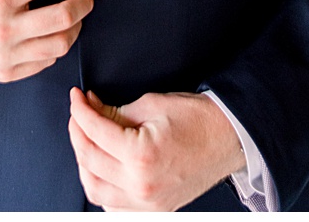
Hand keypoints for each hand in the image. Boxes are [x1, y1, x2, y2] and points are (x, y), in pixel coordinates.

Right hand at [0, 0, 94, 82]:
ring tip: (72, 15)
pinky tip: (52, 33)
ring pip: (61, 44)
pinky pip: (46, 62)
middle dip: (85, 1)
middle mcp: (4, 29)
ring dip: (76, 26)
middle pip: (64, 17)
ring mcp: (5, 55)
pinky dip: (56, 46)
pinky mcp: (6, 73)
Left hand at [67, 87, 247, 210]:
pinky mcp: (153, 210)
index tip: (76, 98)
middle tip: (80, 114)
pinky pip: (112, 206)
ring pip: (94, 189)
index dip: (80, 111)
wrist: (232, 137)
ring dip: (84, 164)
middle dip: (78, 132)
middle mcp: (140, 185)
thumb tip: (92, 111)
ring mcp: (146, 202)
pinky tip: (101, 170)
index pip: (95, 133)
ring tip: (87, 141)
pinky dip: (100, 188)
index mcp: (140, 155)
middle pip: (88, 160)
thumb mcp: (155, 104)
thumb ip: (117, 112)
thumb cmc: (201, 118)